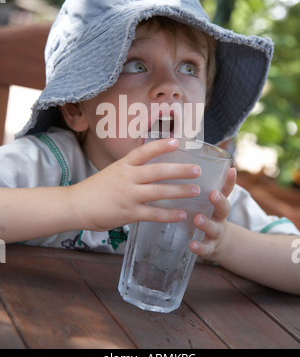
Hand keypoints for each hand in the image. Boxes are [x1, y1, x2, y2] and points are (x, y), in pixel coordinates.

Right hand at [69, 138, 201, 231]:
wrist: (75, 205)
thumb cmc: (95, 189)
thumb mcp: (113, 172)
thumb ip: (131, 170)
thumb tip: (152, 169)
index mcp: (123, 165)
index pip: (144, 151)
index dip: (161, 145)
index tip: (177, 141)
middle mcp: (127, 177)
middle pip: (157, 171)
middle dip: (179, 170)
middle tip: (197, 170)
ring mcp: (128, 195)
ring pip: (159, 192)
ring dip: (179, 191)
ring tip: (195, 191)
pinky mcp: (128, 213)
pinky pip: (152, 214)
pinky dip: (168, 214)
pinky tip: (181, 214)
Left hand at [189, 167, 236, 259]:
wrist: (219, 242)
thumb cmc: (209, 213)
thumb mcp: (209, 199)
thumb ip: (202, 183)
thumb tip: (191, 156)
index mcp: (218, 202)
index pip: (226, 189)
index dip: (230, 180)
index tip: (231, 171)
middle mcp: (219, 216)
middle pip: (224, 208)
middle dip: (219, 201)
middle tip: (213, 194)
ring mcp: (215, 232)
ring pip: (213, 228)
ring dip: (206, 223)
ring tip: (197, 219)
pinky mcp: (209, 247)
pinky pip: (205, 248)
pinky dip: (199, 247)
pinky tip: (192, 245)